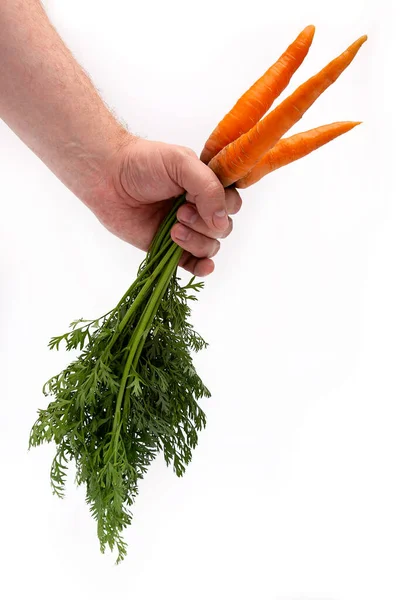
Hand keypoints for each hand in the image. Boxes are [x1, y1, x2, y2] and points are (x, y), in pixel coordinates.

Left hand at [91, 137, 241, 276]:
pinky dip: (202, 268)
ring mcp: (186, 230)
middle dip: (204, 225)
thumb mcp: (181, 163)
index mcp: (206, 186)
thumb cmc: (143, 163)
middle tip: (179, 212)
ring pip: (210, 247)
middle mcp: (199, 209)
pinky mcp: (169, 248)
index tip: (198, 200)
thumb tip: (221, 221)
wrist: (108, 178)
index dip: (222, 207)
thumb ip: (207, 188)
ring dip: (197, 242)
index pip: (232, 204)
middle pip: (223, 229)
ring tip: (173, 229)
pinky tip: (203, 266)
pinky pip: (194, 264)